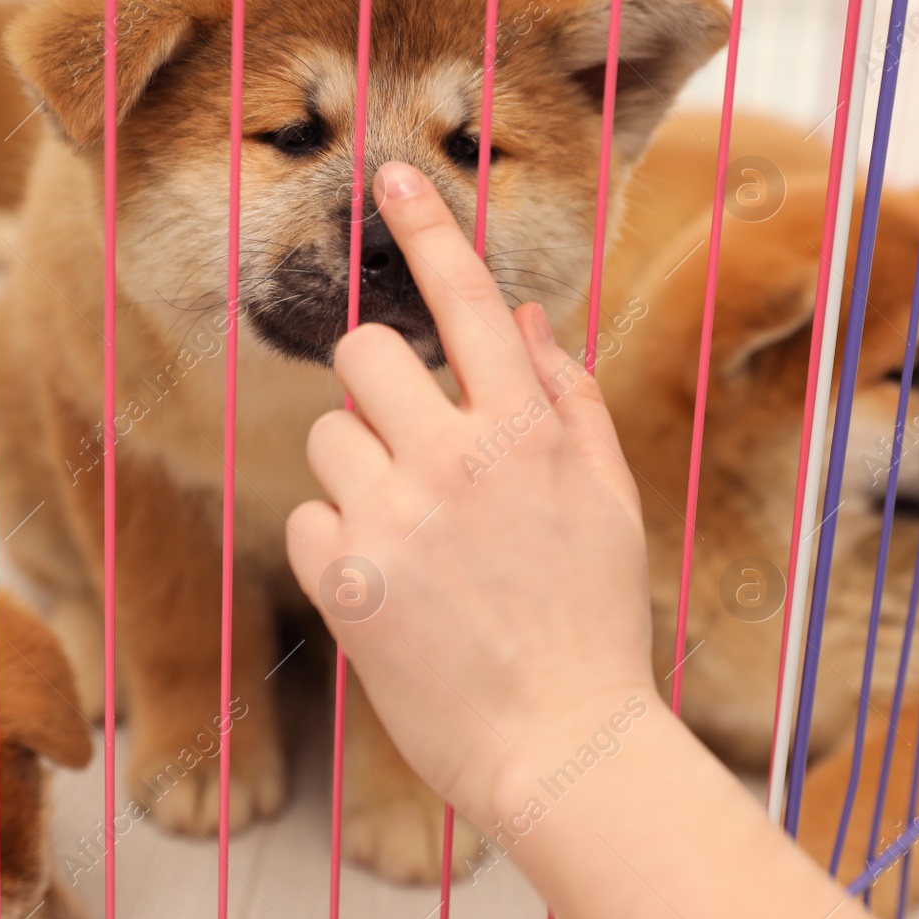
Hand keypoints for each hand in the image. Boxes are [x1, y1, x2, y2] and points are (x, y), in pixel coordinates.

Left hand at [285, 161, 656, 827]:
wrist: (561, 743)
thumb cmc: (593, 618)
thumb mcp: (608, 498)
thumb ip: (567, 397)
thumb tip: (525, 315)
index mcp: (528, 431)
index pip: (470, 300)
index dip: (429, 228)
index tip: (393, 175)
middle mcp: (457, 458)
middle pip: (364, 352)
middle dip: (378, 386)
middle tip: (410, 442)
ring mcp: (394, 517)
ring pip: (329, 433)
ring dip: (360, 471)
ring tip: (411, 540)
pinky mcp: (344, 578)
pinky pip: (310, 516)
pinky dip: (342, 545)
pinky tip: (389, 592)